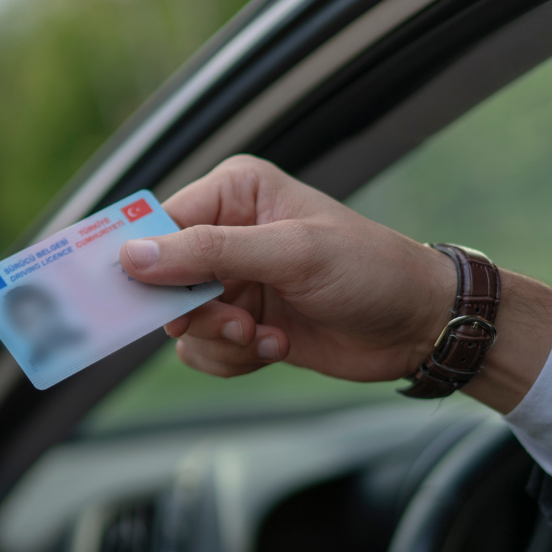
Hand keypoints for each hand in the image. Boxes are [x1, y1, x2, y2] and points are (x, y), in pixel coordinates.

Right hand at [119, 156, 551, 412]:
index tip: (132, 297)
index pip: (160, 224)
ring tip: (264, 336)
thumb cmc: (368, 270)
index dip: (144, 262)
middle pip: (162, 280)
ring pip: (181, 323)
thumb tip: (134, 256)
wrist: (419, 325)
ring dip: (220, 340)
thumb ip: (210, 253)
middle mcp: (227, 233)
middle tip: (237, 322)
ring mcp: (234, 282)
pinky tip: (276, 346)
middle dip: (196, 311)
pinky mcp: (243, 324)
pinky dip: (233, 358)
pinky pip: (204, 350)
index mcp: (235, 193)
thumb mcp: (291, 254)